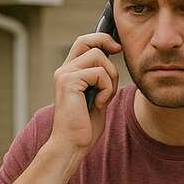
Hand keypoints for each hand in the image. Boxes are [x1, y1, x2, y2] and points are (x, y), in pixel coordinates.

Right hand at [49, 33, 120, 159]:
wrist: (71, 146)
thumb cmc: (84, 127)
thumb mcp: (97, 97)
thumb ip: (101, 79)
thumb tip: (114, 61)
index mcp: (69, 73)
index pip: (83, 43)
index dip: (101, 38)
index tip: (117, 47)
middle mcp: (64, 71)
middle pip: (87, 40)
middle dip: (106, 41)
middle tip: (118, 51)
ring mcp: (65, 75)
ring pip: (99, 57)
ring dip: (111, 77)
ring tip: (105, 97)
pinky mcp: (69, 82)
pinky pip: (99, 73)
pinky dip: (107, 89)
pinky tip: (99, 104)